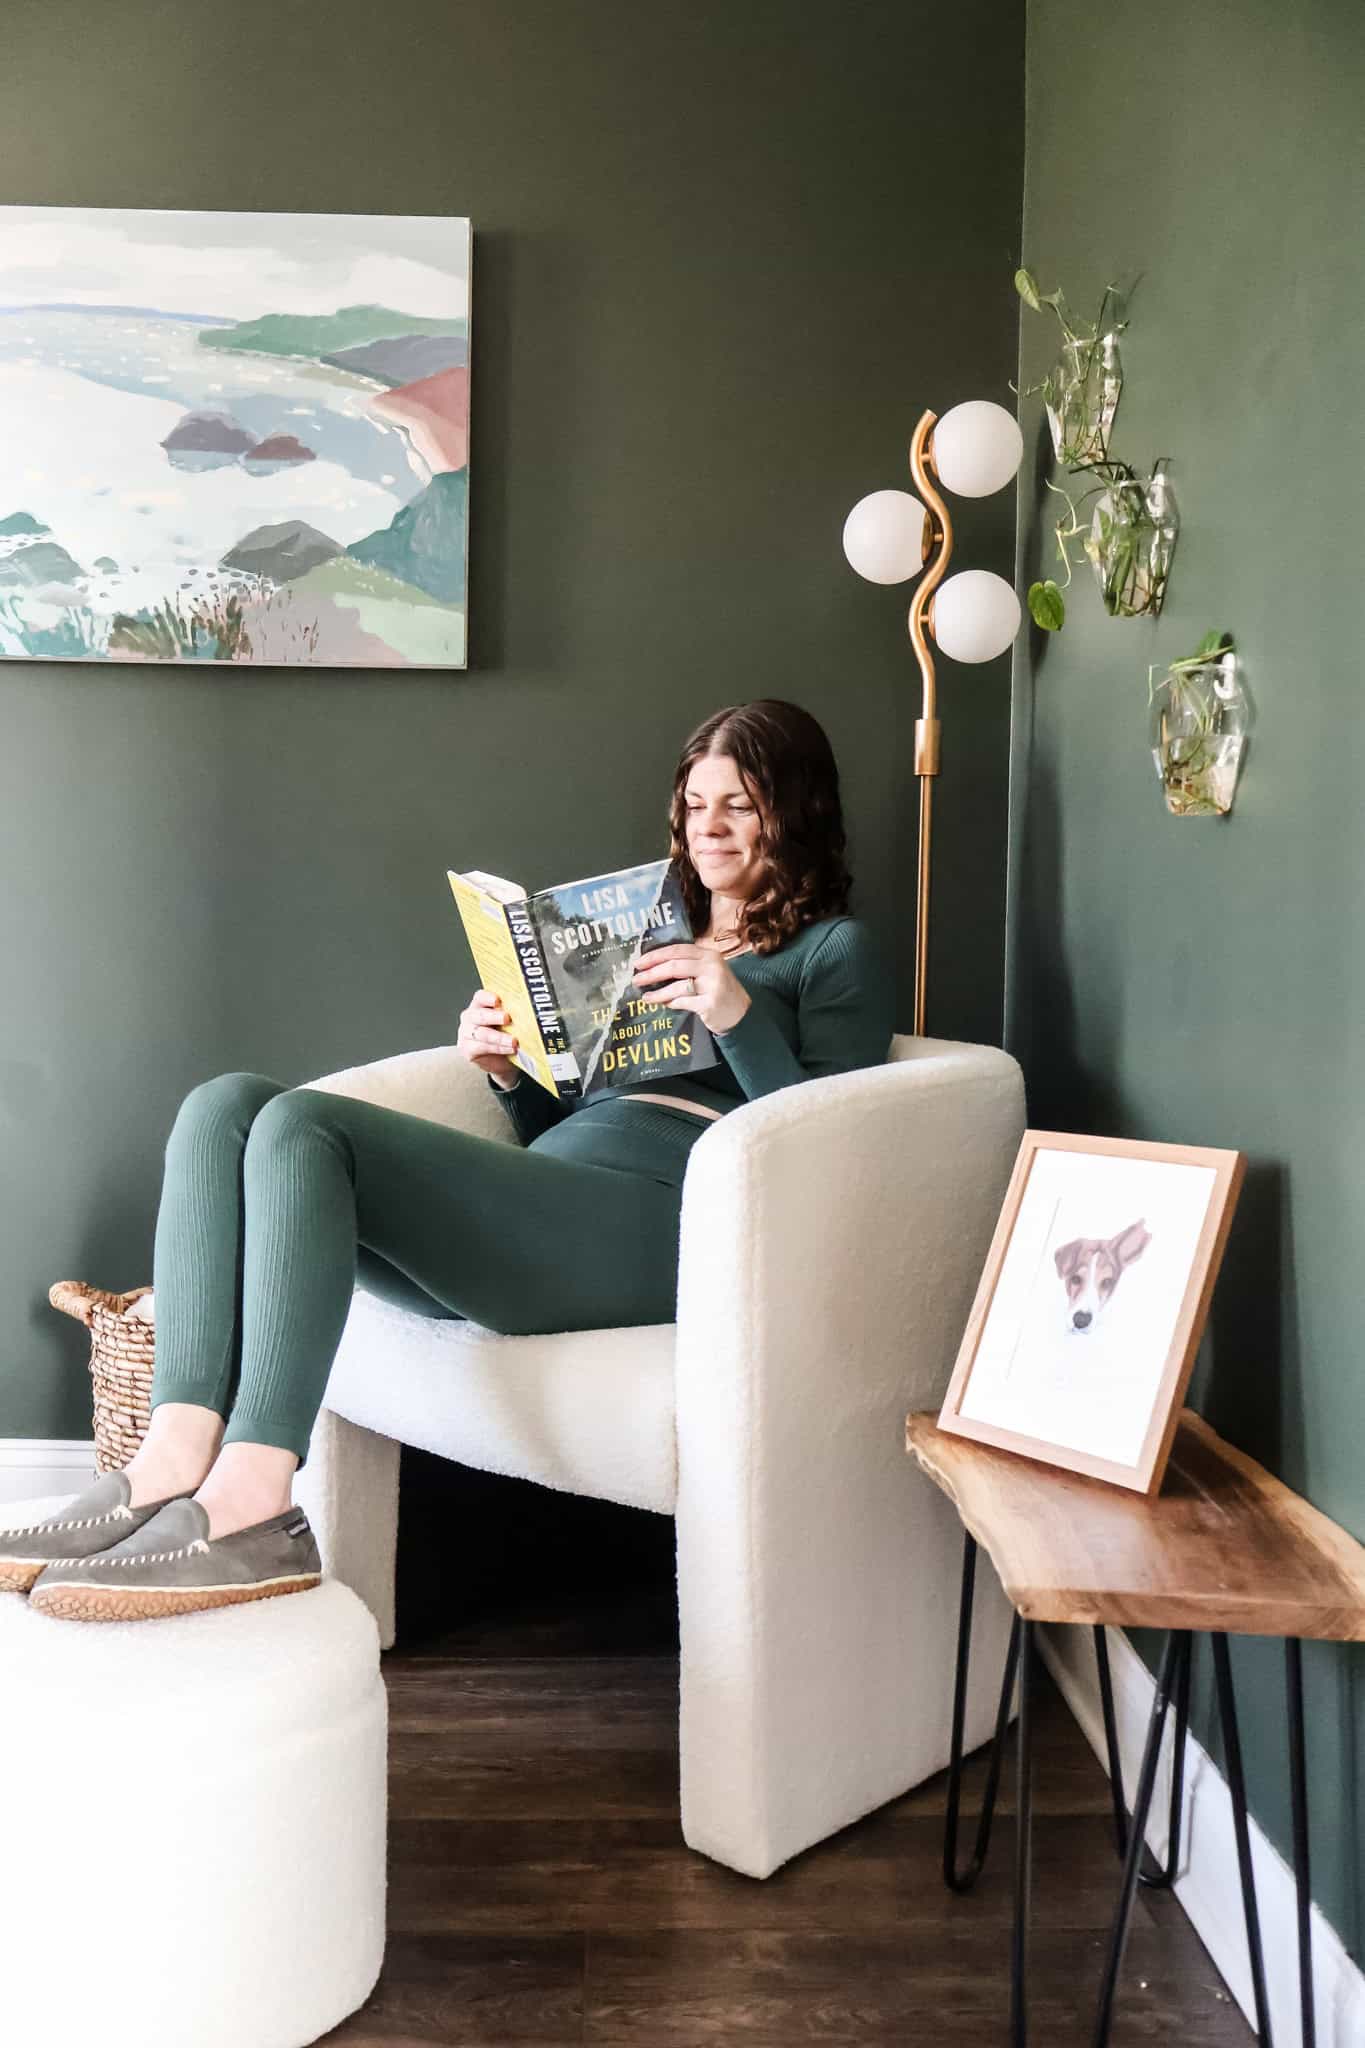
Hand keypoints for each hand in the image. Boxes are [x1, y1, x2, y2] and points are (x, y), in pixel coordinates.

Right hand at [457, 989, 520, 1088]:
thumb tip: (527, 1010)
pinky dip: (499, 1048)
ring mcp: (466, 1034)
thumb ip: (511, 1014)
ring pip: (482, 1033)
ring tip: (514, 1041)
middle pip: (479, 1015)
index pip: (480, 997)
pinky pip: (483, 1047)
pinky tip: (510, 1049)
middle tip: (507, 1018)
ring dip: (500, 1037)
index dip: (488, 997)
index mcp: (479, 1006)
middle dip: (494, 1016)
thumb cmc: (503, 1034)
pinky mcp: (468, 1049)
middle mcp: (470, 1017)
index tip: (498, 1000)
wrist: (498, 1059)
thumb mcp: (507, 1022)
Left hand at [632, 943, 750, 1034]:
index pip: (677, 950)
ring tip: (645, 997)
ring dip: (658, 993)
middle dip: (652, 973)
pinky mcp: (710, 1003)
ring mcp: (712, 985)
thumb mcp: (708, 970)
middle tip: (636, 979)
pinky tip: (664, 1004)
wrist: (741, 1012)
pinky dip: (671, 1003)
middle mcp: (712, 967)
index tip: (639, 962)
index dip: (655, 955)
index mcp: (708, 954)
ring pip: (677, 986)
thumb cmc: (719, 989)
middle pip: (674, 966)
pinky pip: (683, 1002)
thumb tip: (654, 965)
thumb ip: (687, 964)